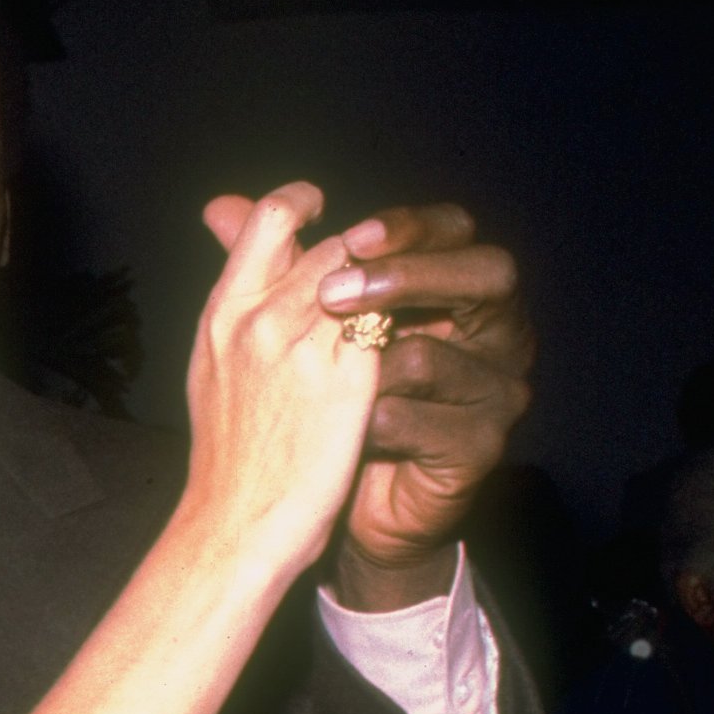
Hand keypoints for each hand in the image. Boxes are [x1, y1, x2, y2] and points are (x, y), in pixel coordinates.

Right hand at [183, 183, 381, 583]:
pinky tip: (419, 335)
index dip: (301, 202)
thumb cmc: (225, 452)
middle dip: (365, 248)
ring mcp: (303, 350)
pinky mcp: (348, 385)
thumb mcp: (212, 365)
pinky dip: (405, 324)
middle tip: (384, 262)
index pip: (268, 219)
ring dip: (392, 282)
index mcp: (222, 313)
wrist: (234, 524)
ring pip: (366, 279)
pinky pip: (388, 328)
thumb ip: (233, 297)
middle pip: (330, 244)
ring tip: (405, 300)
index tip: (325, 212)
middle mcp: (260, 321)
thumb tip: (223, 224)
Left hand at [207, 200, 533, 609]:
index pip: (454, 231)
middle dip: (411, 277)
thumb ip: (272, 263)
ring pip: (441, 357)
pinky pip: (431, 425)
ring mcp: (495, 391)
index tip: (351, 233)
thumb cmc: (319, 407)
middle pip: (487, 276)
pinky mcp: (480, 449)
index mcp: (452, 289)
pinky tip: (349, 431)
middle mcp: (491, 331)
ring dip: (371, 366)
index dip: (409, 228)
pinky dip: (378, 425)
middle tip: (340, 291)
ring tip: (324, 378)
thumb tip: (218, 207)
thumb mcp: (294, 328)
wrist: (327, 506)